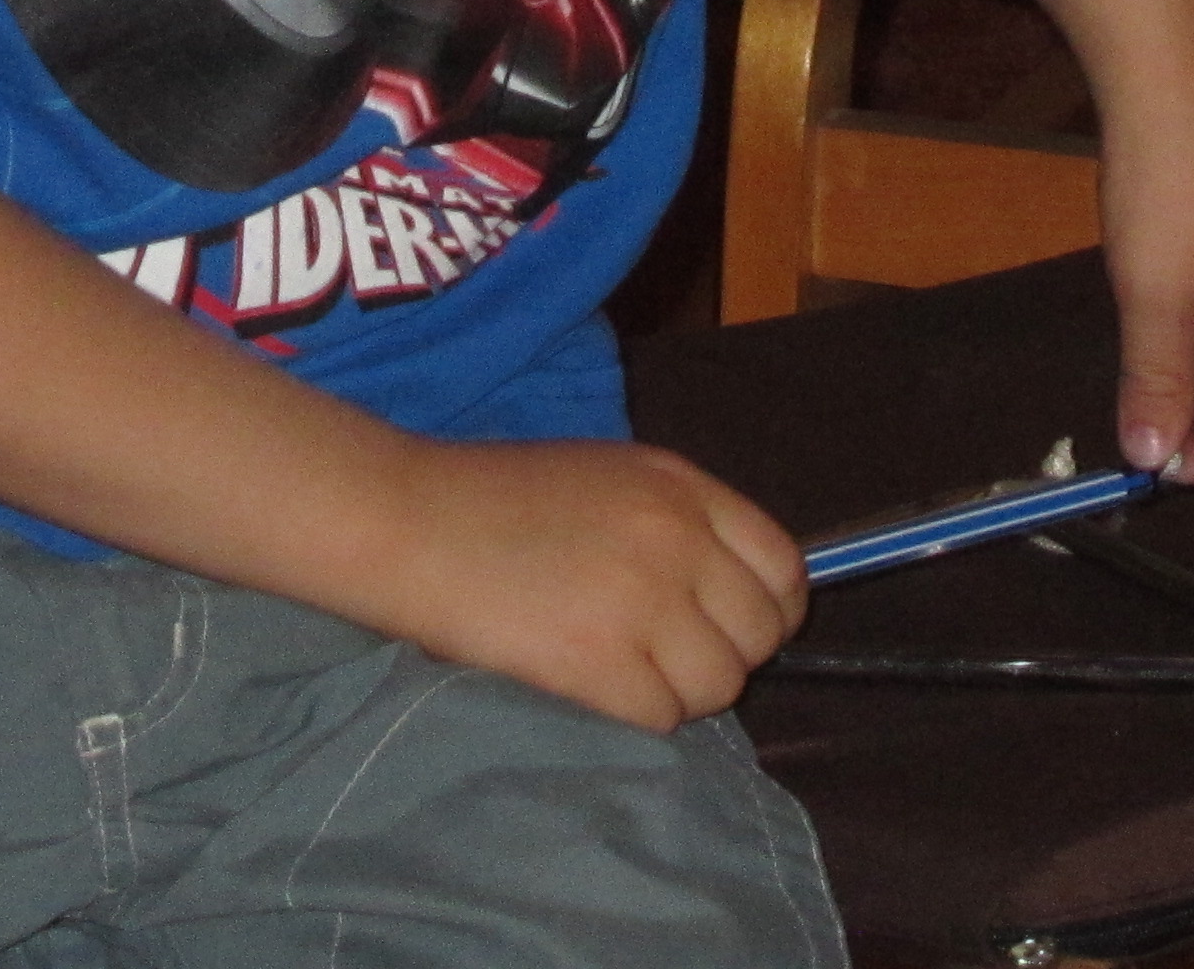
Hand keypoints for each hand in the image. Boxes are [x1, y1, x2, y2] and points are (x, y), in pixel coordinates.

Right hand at [357, 434, 804, 729]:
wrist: (410, 520)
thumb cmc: (493, 497)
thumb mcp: (607, 477)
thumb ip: (674, 521)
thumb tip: (726, 592)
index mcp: (681, 486)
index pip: (783, 566)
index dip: (766, 610)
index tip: (731, 628)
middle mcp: (678, 539)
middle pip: (759, 634)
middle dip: (723, 655)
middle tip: (665, 656)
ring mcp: (645, 600)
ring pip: (719, 684)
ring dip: (679, 691)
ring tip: (622, 669)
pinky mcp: (603, 660)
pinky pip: (663, 716)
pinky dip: (635, 714)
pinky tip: (589, 683)